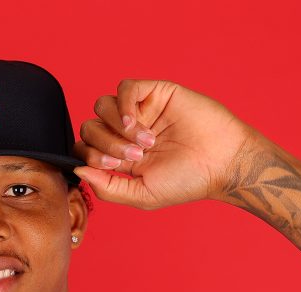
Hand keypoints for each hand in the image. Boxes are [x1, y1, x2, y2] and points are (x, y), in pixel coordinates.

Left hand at [73, 79, 257, 208]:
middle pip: (90, 127)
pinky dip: (124, 106)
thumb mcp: (141, 195)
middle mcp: (126, 132)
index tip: (112, 168)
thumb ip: (107, 188)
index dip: (89, 156)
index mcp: (120, 156)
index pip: (84, 148)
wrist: (222, 163)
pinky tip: (138, 123)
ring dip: (116, 127)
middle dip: (105, 144)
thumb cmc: (187, 182)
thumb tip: (78, 170)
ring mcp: (140, 110)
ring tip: (145, 142)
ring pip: (102, 106)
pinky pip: (125, 88)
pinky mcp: (155, 93)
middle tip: (135, 157)